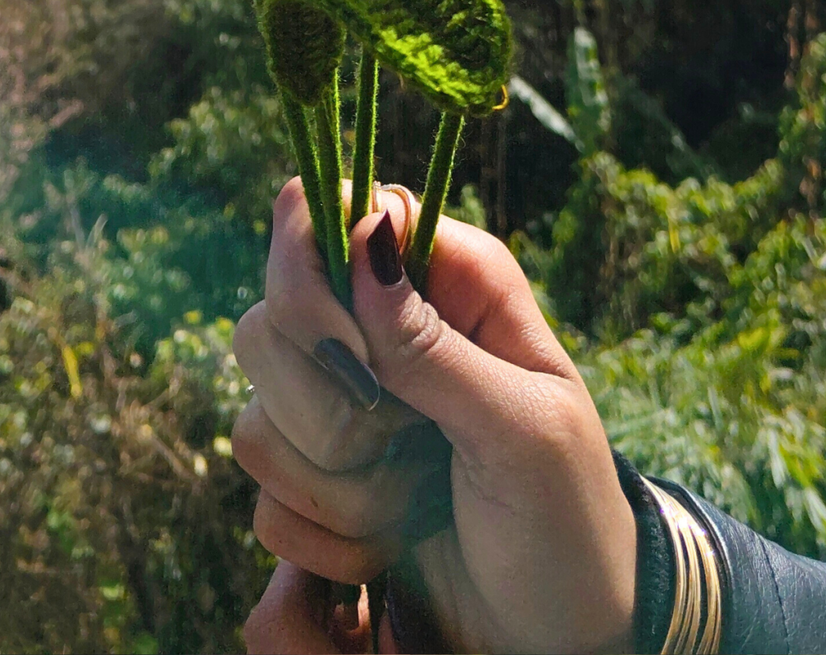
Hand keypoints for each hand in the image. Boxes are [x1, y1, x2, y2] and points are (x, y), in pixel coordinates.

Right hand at [233, 180, 636, 654]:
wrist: (563, 636)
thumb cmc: (568, 521)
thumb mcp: (522, 429)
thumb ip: (434, 343)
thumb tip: (365, 229)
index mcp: (448, 280)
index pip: (329, 212)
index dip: (311, 276)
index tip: (353, 353)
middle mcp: (381, 328)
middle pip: (270, 317)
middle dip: (330, 407)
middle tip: (409, 441)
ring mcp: (342, 406)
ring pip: (257, 416)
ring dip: (338, 486)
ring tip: (415, 502)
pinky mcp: (317, 483)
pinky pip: (263, 499)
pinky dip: (324, 540)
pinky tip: (388, 547)